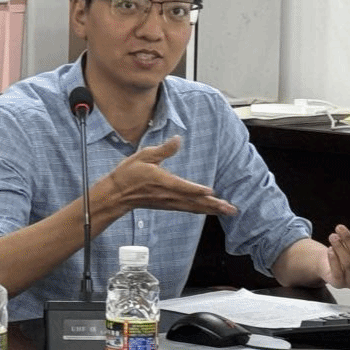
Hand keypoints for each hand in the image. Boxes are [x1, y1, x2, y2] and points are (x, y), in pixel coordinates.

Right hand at [94, 136, 236, 218]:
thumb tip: (178, 139)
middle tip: (231, 209)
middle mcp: (169, 195)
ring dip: (212, 210)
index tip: (211, 191)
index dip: (196, 189)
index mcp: (162, 181)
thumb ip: (164, 149)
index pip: (182, 187)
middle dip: (214, 205)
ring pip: (194, 207)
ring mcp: (169, 202)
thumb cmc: (129, 173)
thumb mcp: (144, 156)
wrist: (118, 194)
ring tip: (229, 211)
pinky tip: (211, 210)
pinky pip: (189, 209)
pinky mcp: (169, 205)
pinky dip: (202, 210)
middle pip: (195, 201)